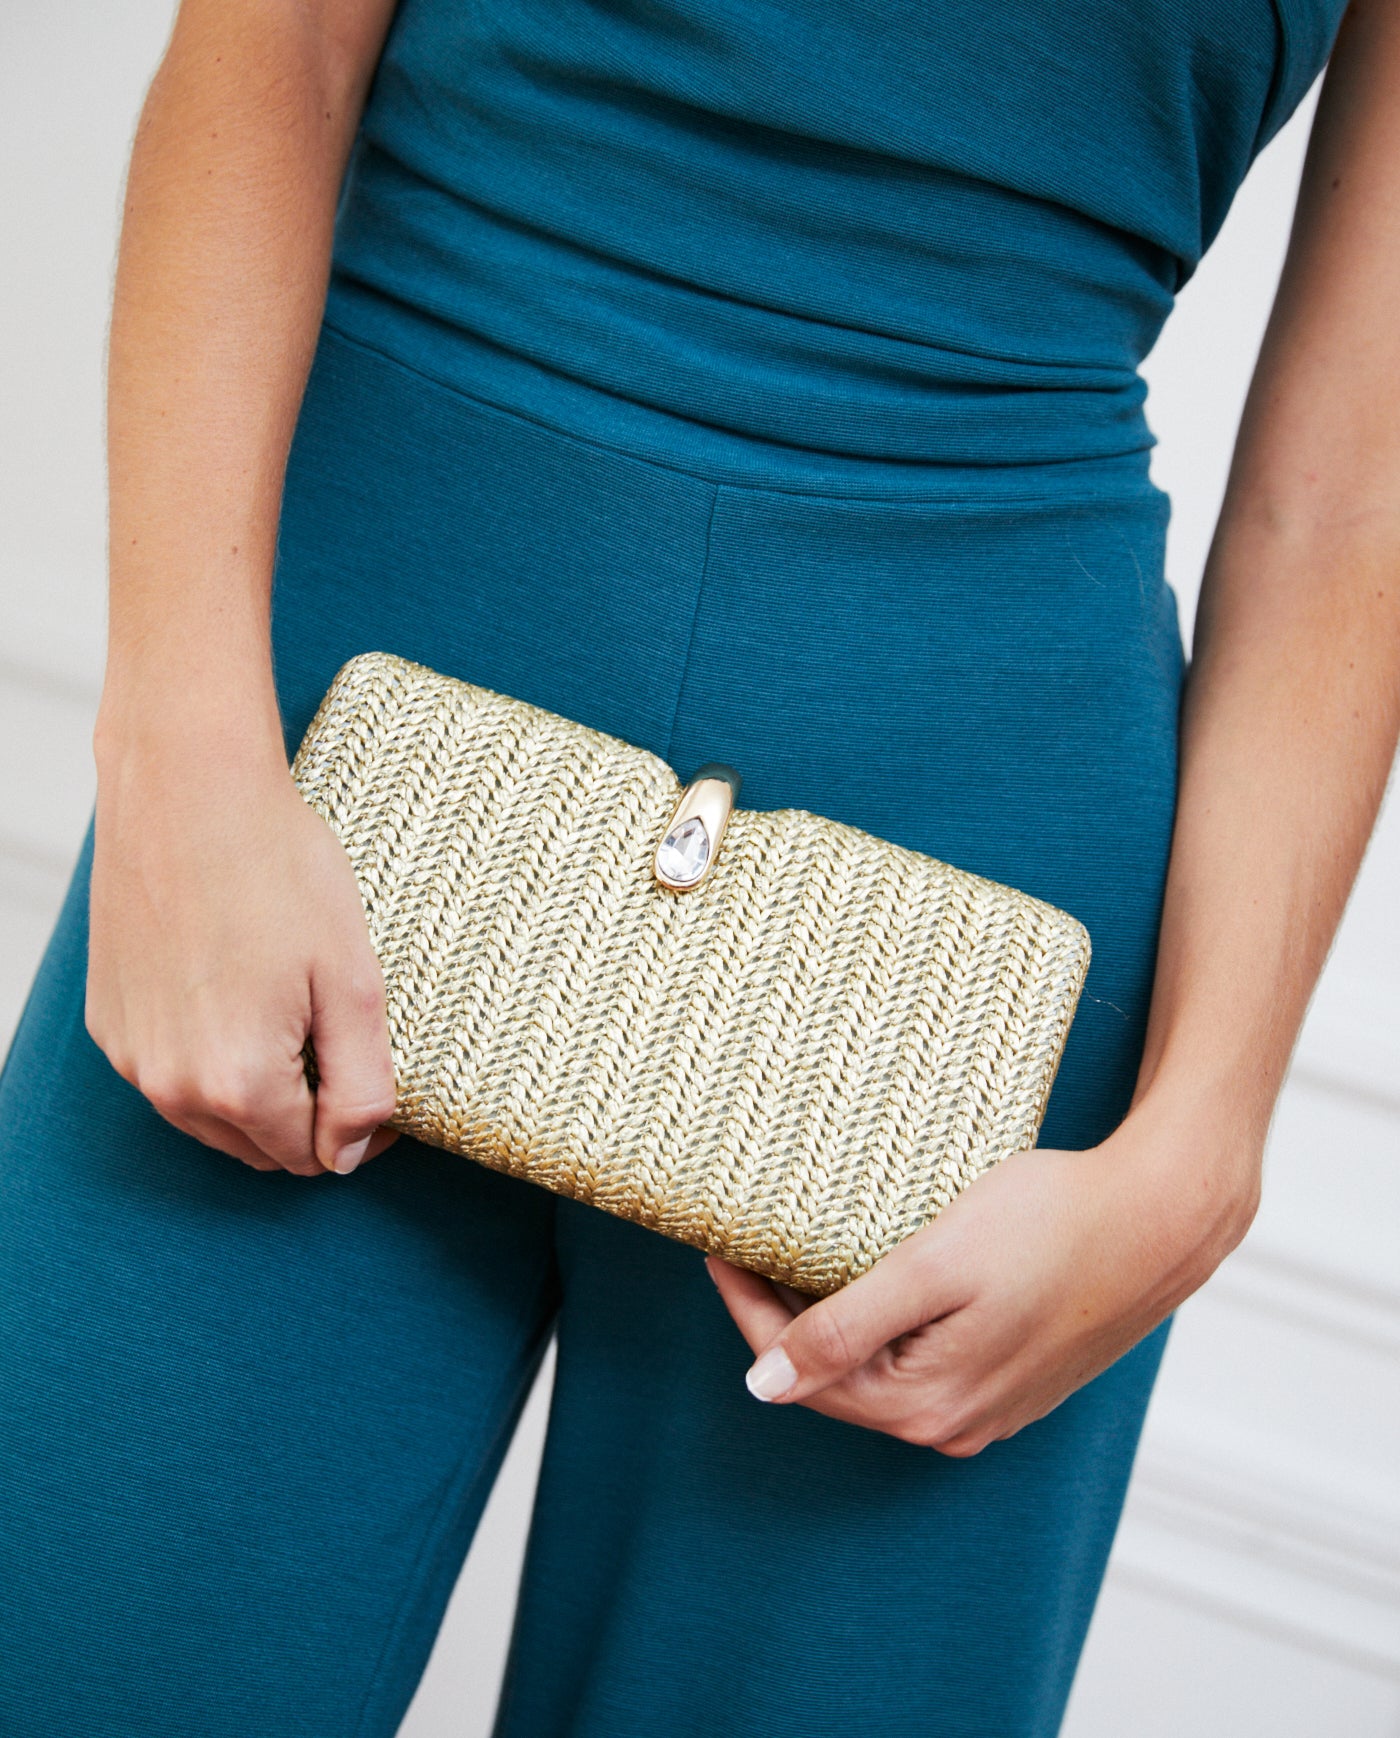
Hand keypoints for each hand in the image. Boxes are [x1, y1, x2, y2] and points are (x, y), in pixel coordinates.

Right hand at [86, 712, 399, 1177]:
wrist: (188, 789)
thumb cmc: (279, 871)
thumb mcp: (352, 981)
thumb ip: (361, 1082)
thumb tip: (349, 1154)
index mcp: (239, 1085)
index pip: (312, 1158)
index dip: (360, 1134)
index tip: (384, 1088)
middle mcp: (172, 1086)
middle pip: (260, 1149)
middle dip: (310, 1120)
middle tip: (346, 1051)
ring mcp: (132, 1054)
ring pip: (212, 1119)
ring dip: (260, 1096)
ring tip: (297, 1020)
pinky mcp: (110, 1021)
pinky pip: (171, 1074)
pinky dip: (212, 1061)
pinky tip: (242, 997)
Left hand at [704, 1114, 1259, 1453]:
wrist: (1159, 1217)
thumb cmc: (1048, 1226)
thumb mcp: (931, 1268)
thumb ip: (844, 1329)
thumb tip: (763, 1386)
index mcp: (924, 1405)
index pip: (800, 1369)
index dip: (747, 1309)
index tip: (717, 1251)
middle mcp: (952, 1424)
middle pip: (836, 1378)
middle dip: (782, 1317)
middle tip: (746, 1251)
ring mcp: (987, 1406)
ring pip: (877, 1371)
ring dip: (832, 1321)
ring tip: (796, 1260)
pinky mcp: (1012, 1378)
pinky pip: (921, 1363)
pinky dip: (884, 1326)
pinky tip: (874, 1282)